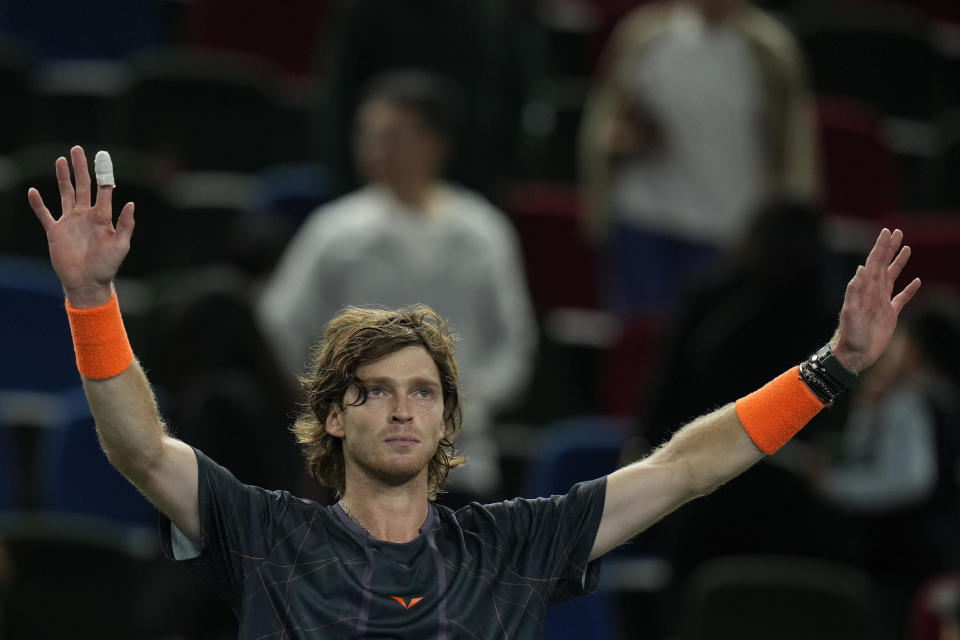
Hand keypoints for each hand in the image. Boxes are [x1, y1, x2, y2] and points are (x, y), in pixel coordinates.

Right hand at [27, 146, 134, 307]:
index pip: (103, 190)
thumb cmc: (107, 266)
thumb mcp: (121, 246)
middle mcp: (86, 215)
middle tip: (77, 149)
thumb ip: (126, 225)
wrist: (88, 283)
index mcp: (102, 217)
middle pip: (82, 186)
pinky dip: (38, 204)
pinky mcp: (55, 232)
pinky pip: (44, 214)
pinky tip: (33, 191)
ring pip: (65, 194)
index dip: (103, 174)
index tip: (103, 157)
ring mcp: (69, 222)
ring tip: (61, 160)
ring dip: (62, 177)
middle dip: (80, 168)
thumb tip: (131, 203)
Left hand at [831, 228, 920, 372]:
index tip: (886, 232)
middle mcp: (872, 293)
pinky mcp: (889, 315)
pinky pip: (902, 299)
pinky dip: (909, 290)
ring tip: (906, 248)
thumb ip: (854, 293)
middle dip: (889, 248)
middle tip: (897, 232)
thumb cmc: (849, 336)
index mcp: (864, 290)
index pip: (874, 263)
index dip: (880, 248)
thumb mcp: (850, 314)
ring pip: (892, 277)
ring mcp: (881, 303)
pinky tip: (917, 281)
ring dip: (898, 263)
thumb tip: (861, 270)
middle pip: (883, 265)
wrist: (853, 355)